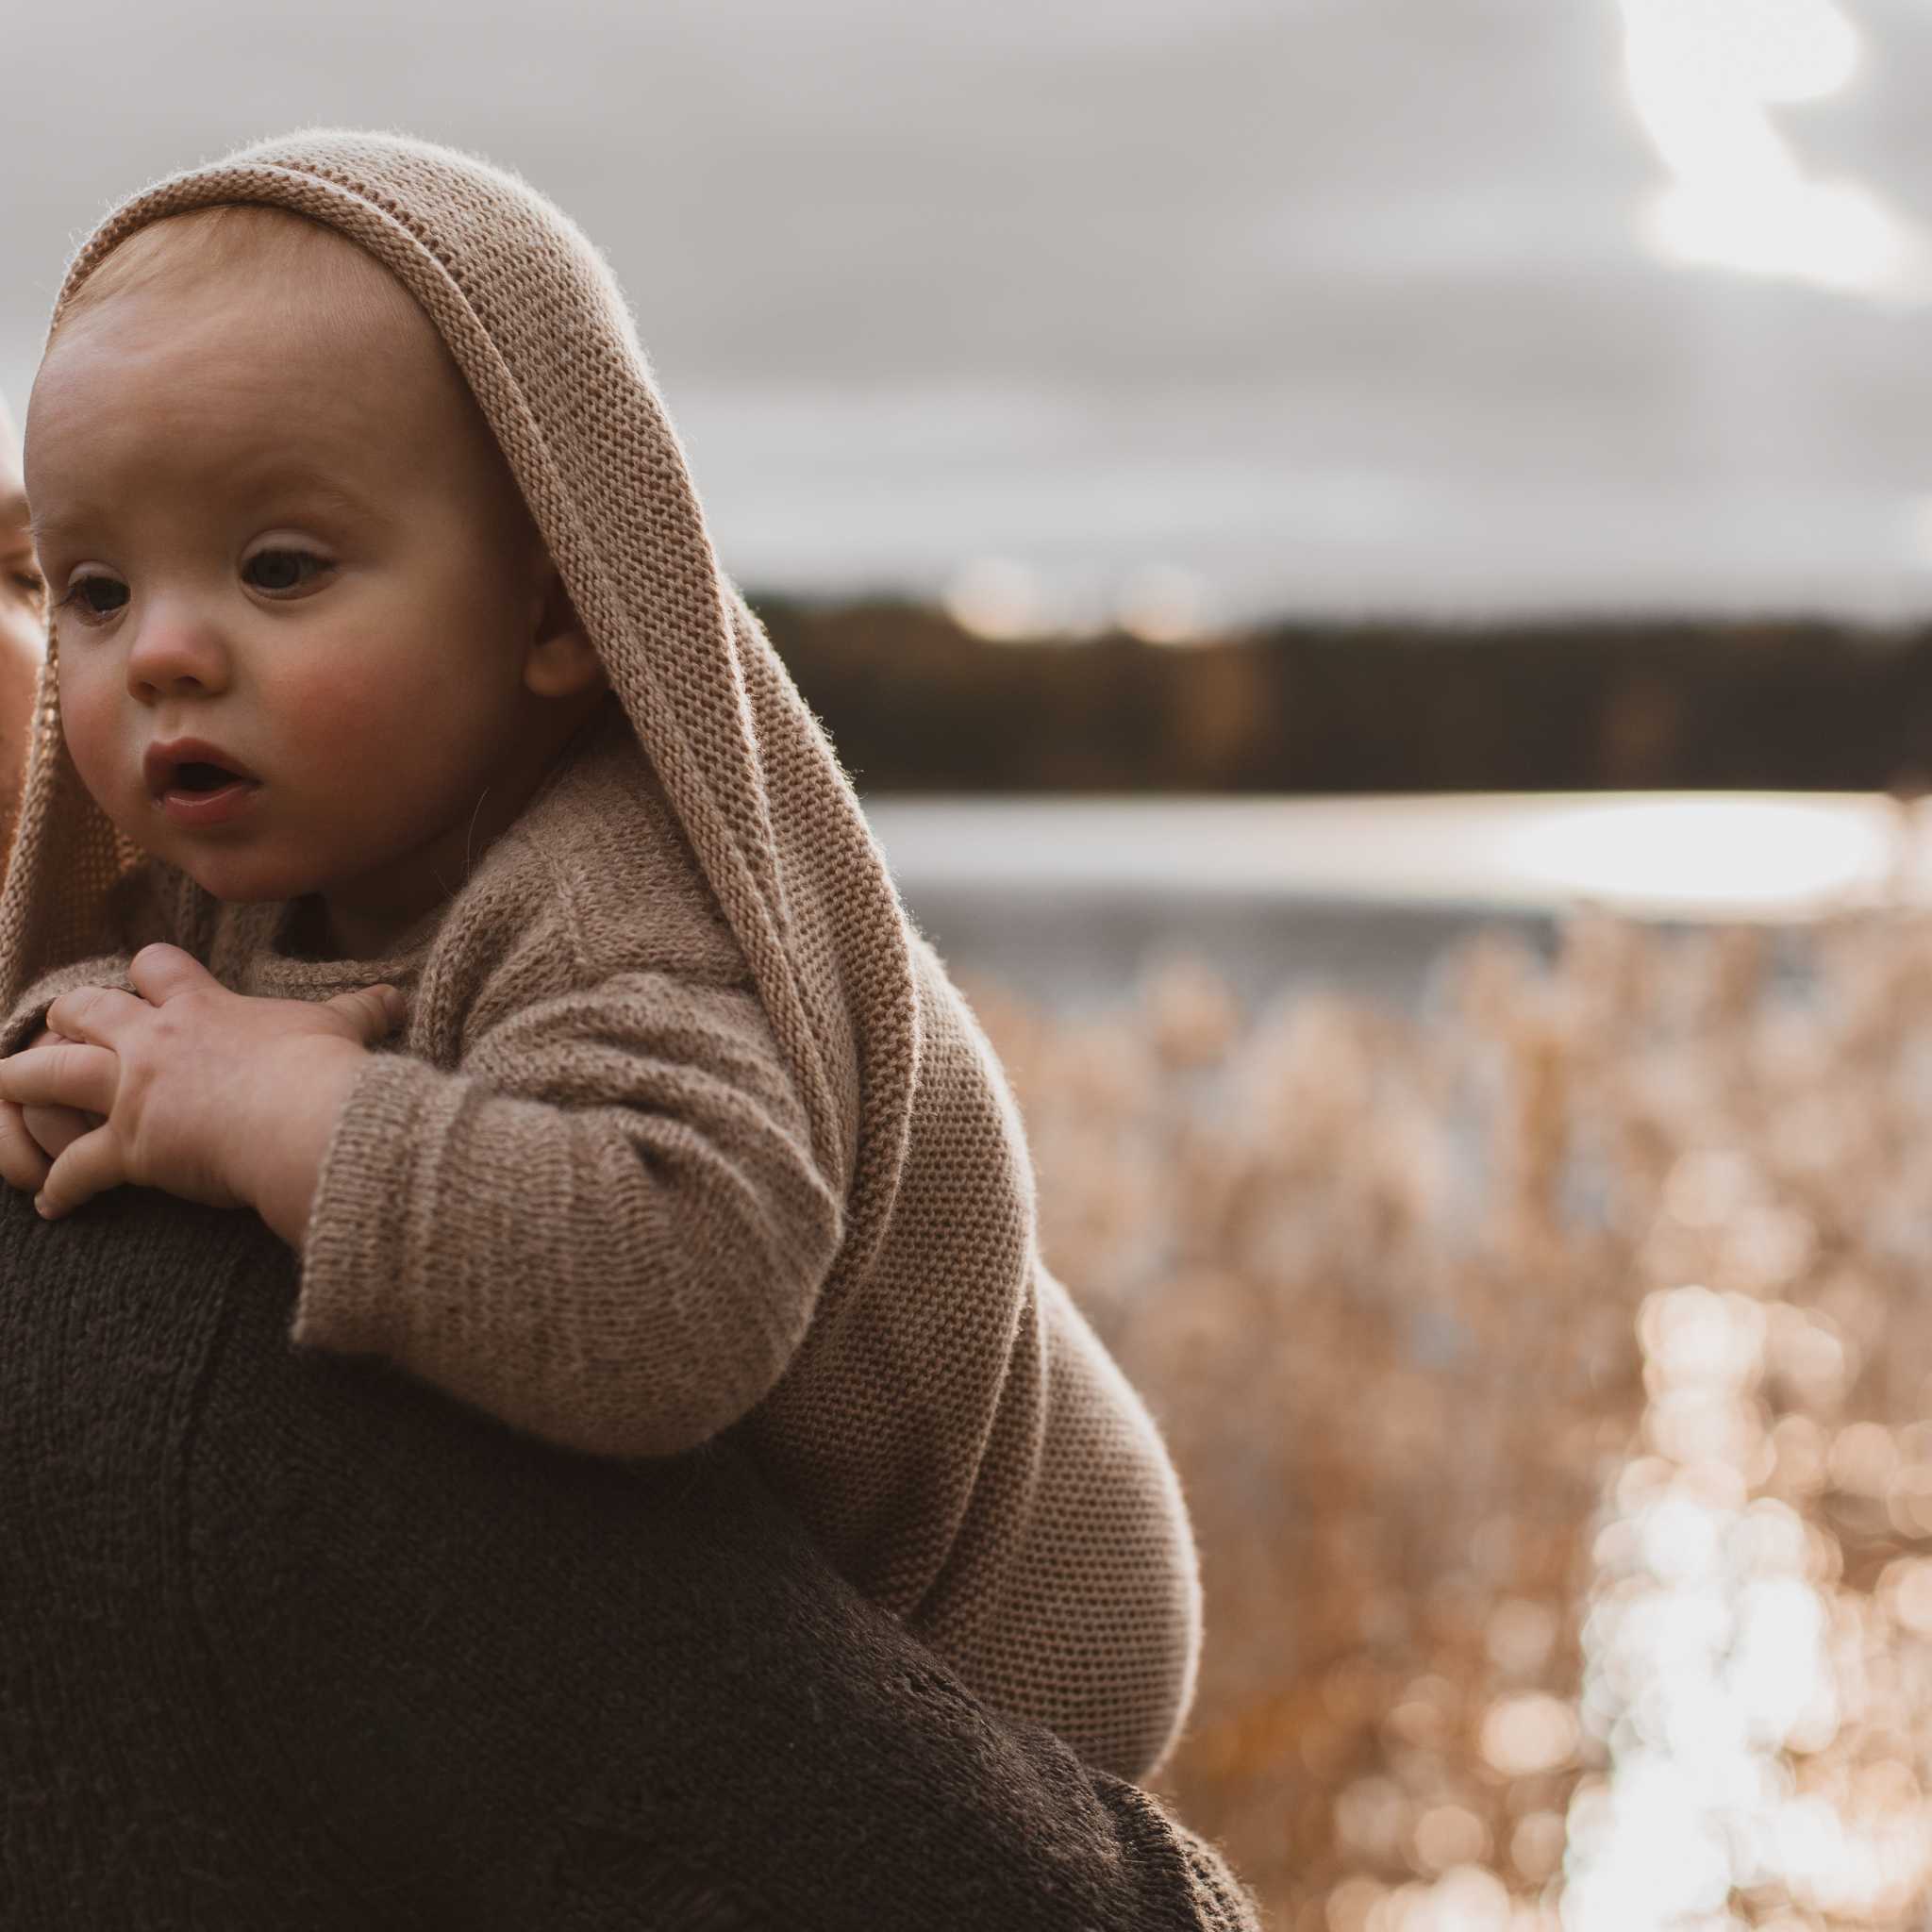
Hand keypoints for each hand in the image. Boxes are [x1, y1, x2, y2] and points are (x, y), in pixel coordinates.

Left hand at [0, 943, 405, 1221]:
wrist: (307, 1116)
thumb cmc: (322, 1068)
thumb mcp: (343, 1028)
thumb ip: (362, 1010)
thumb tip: (398, 997)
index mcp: (204, 1007)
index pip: (157, 968)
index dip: (148, 973)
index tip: (146, 983)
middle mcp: (156, 1041)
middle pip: (84, 1009)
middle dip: (68, 1018)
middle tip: (63, 1029)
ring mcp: (135, 1092)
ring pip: (48, 1074)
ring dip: (22, 1082)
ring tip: (6, 1090)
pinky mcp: (130, 1146)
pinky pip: (74, 1167)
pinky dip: (58, 1187)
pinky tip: (50, 1205)